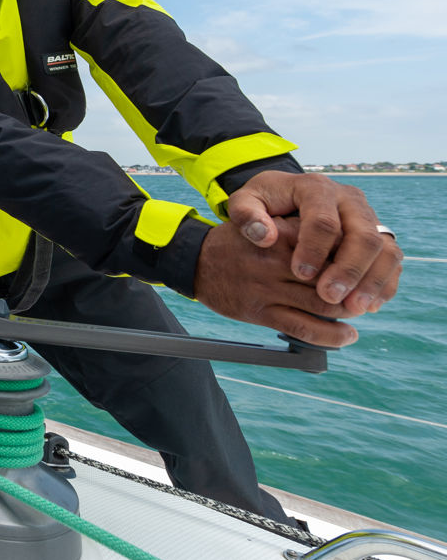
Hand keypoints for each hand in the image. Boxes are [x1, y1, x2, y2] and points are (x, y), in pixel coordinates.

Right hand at [195, 217, 356, 346]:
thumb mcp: (267, 223)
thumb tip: (346, 247)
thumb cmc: (239, 242)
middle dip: (355, 289)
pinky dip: (331, 336)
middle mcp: (275, 260)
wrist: (195, 260)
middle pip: (333, 277)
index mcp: (280, 234)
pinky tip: (346, 335)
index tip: (364, 265)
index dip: (354, 259)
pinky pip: (303, 328)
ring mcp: (267, 288)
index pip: (333, 246)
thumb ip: (302, 232)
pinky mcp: (260, 312)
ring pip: (324, 305)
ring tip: (357, 312)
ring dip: (348, 312)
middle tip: (364, 293)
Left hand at [227, 171, 400, 311]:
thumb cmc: (265, 202)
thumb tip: (264, 237)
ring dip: (372, 281)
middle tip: (329, 297)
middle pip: (363, 235)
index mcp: (316, 188)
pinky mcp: (379, 235)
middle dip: (348, 270)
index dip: (314, 249)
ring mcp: (368, 217)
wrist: (288, 195)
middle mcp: (349, 199)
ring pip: (385, 249)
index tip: (299, 274)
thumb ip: (246, 215)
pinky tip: (368, 305)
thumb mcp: (246, 201)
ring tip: (354, 308)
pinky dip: (384, 284)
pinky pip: (392, 260)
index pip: (323, 220)